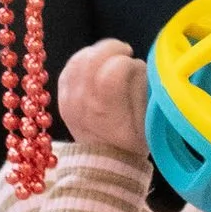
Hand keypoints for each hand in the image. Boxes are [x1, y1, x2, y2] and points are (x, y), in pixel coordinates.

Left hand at [57, 38, 150, 152]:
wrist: (105, 163)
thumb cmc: (133, 142)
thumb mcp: (148, 121)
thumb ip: (144, 88)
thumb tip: (137, 64)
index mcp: (106, 109)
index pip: (115, 67)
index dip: (127, 61)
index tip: (135, 64)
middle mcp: (82, 101)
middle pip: (92, 57)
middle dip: (112, 48)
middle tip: (125, 51)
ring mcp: (68, 98)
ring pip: (79, 58)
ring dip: (97, 51)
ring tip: (111, 56)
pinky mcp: (62, 96)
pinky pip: (70, 66)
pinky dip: (84, 58)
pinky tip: (96, 62)